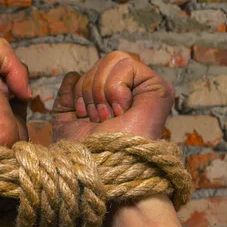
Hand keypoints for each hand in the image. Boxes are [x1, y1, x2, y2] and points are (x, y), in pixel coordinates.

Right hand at [0, 38, 30, 145]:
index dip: (8, 87)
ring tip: (0, 105)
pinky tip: (10, 95)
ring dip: (12, 78)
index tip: (4, 112)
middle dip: (9, 81)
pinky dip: (14, 70)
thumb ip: (5, 89)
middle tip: (1, 110)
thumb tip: (19, 80)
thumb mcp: (3, 110)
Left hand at [53, 51, 173, 141]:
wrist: (99, 166)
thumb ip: (68, 98)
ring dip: (101, 91)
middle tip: (99, 118)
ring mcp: (147, 90)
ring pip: (114, 59)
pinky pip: (127, 65)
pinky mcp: (159, 90)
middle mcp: (132, 92)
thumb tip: (73, 74)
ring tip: (109, 116)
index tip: (86, 116)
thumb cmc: (84, 151)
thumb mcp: (67, 121)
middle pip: (103, 61)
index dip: (82, 90)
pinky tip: (121, 111)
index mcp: (114, 99)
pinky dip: (114, 89)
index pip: (94, 70)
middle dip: (91, 90)